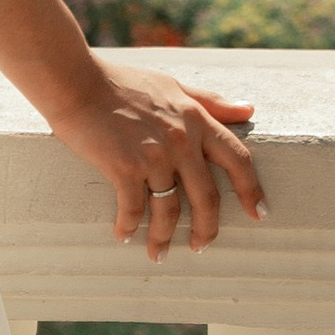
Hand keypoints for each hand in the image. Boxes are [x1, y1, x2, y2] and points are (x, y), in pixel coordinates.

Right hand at [44, 56, 266, 263]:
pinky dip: (128, 227)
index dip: (252, 189)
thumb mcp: (173, 85)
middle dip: (207, 229)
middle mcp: (181, 140)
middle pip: (207, 197)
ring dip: (164, 237)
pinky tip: (123, 235)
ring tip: (158, 254)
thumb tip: (249, 109)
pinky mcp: (124, 167)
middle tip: (201, 247)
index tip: (259, 213)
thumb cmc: (121, 82)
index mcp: (196, 120)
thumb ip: (210, 101)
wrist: (75, 80)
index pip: (238, 159)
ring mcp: (154, 155)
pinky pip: (133, 209)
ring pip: (170, 210)